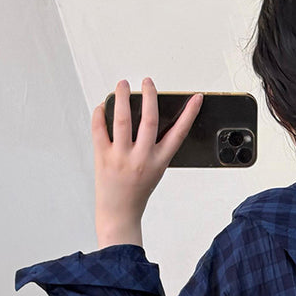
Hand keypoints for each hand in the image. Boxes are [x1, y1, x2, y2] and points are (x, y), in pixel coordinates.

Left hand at [91, 77, 202, 248]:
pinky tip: (102, 105)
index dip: (189, 113)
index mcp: (159, 161)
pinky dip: (100, 113)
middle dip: (150, 95)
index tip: (196, 98)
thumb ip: (154, 147)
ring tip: (122, 85)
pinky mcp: (102, 156)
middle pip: (150, 119)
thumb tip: (146, 116)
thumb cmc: (137, 192)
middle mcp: (142, 158)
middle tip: (147, 82)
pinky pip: (99, 129)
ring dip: (122, 97)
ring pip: (122, 119)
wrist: (119, 213)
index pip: (179, 133)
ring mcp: (121, 157)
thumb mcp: (155, 170)